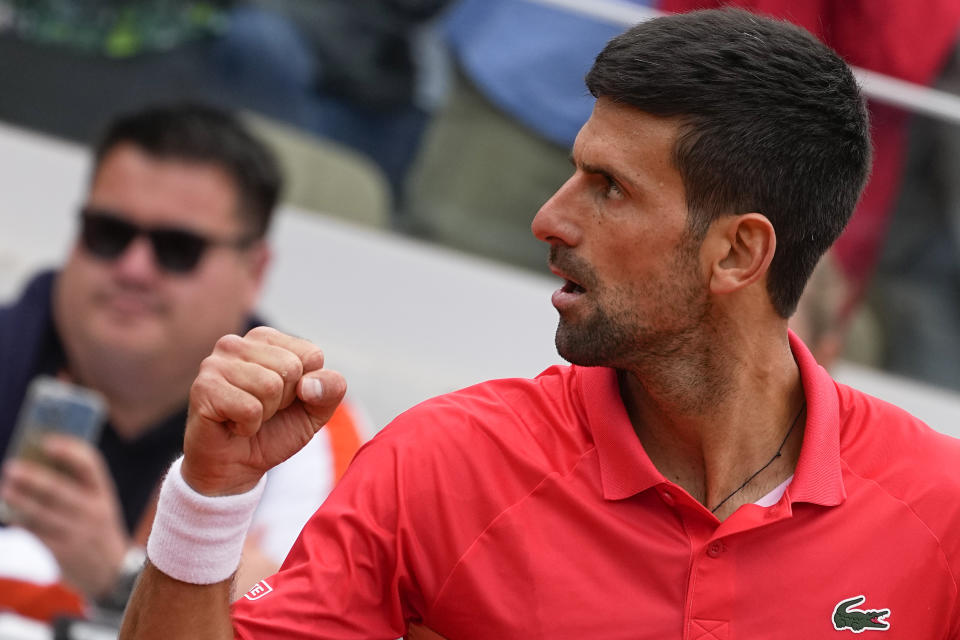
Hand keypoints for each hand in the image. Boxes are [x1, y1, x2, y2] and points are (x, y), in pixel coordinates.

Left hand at [0, 434, 129, 598]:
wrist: (110, 570)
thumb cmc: (96, 525)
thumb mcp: (97, 502)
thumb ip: (74, 484)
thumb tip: (34, 462)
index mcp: (103, 491)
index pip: (90, 464)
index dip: (69, 451)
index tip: (47, 442)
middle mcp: (94, 509)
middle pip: (60, 489)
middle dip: (34, 478)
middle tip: (12, 467)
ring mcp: (79, 532)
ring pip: (44, 513)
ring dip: (21, 500)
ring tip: (5, 489)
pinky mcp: (63, 551)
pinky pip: (37, 533)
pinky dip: (21, 521)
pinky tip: (9, 513)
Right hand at [182, 326, 345, 496]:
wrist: (235, 467)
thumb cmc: (274, 431)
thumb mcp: (315, 410)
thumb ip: (331, 388)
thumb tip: (310, 384)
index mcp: (266, 339)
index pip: (311, 355)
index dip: (306, 387)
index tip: (284, 400)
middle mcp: (237, 343)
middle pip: (291, 368)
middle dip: (284, 401)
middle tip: (262, 411)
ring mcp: (216, 363)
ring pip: (270, 386)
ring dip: (265, 414)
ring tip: (247, 417)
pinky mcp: (203, 388)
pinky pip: (250, 408)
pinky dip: (248, 426)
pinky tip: (233, 425)